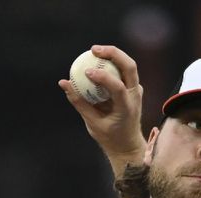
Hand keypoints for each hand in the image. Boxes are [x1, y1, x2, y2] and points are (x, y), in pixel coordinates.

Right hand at [58, 45, 147, 173]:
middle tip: (93, 50)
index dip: (103, 77)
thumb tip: (64, 83)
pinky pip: (122, 70)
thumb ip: (79, 102)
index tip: (87, 72)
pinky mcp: (133, 87)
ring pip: (128, 65)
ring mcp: (136, 90)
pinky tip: (96, 60)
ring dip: (113, 54)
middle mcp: (135, 96)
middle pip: (129, 66)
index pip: (118, 88)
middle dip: (113, 53)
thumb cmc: (109, 137)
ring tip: (94, 51)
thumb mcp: (92, 123)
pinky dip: (110, 63)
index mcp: (127, 108)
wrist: (128, 144)